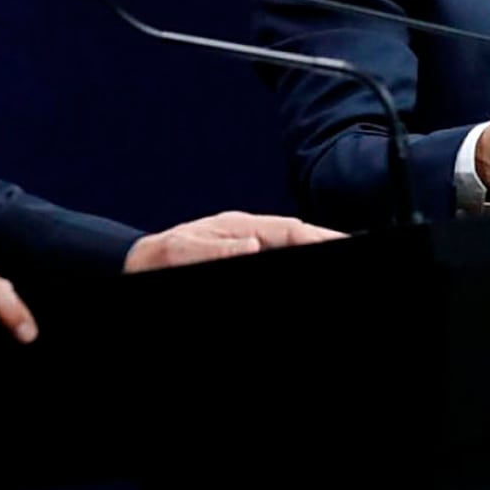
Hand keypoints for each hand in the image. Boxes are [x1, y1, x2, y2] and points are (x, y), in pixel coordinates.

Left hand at [124, 211, 341, 272]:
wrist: (139, 263)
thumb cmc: (158, 257)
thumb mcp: (183, 252)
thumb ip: (217, 248)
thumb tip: (253, 244)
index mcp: (239, 226)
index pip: (290, 230)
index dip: (319, 235)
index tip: (342, 240)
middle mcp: (248, 235)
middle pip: (295, 237)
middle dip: (323, 240)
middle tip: (350, 244)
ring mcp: (245, 247)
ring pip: (286, 245)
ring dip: (308, 245)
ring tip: (334, 246)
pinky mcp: (238, 257)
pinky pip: (273, 252)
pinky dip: (291, 251)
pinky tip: (302, 253)